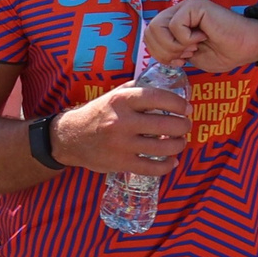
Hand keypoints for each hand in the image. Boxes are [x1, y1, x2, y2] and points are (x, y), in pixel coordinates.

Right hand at [50, 81, 189, 176]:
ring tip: (179, 142)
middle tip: (185, 126)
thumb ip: (137, 90)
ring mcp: (122, 145)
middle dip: (184, 126)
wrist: (71, 138)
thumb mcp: (114, 95)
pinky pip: (153, 168)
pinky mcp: (121, 163)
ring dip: (179, 145)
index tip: (186, 108)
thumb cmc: (98, 114)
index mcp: (122, 100)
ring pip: (164, 147)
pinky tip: (171, 161)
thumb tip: (166, 88)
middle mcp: (122, 121)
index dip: (179, 103)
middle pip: (167, 124)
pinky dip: (167, 166)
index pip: (160, 98)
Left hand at [147, 0, 257, 73]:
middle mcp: (178, 11)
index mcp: (176, 22)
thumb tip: (156, 51)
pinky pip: (175, 26)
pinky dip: (187, 39)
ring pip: (158, 28)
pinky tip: (204, 36)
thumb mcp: (190, 56)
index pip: (149, 36)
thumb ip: (171, 51)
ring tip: (194, 46)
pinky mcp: (194, 5)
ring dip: (175, 46)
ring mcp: (186, 6)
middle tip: (186, 55)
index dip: (159, 53)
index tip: (180, 61)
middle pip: (149, 31)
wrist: (246, 47)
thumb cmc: (224, 51)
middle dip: (164, 51)